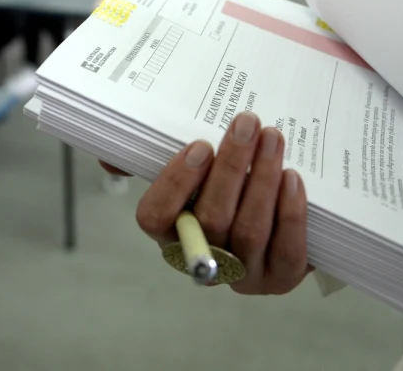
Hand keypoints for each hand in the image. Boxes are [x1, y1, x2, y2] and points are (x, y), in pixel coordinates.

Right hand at [131, 112, 309, 294]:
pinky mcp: (280, 278)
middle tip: (247, 124)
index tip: (200, 146)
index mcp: (171, 232)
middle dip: (230, 167)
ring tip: (272, 140)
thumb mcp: (193, 167)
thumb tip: (110, 161)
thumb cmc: (227, 183)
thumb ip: (149, 158)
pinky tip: (292, 179)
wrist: (281, 209)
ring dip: (261, 180)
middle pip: (211, 219)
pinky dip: (289, 214)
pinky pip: (285, 251)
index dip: (175, 183)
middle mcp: (203, 258)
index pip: (155, 218)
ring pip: (248, 231)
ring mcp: (242, 274)